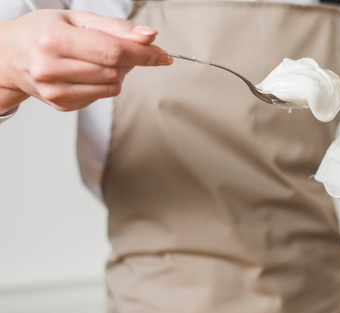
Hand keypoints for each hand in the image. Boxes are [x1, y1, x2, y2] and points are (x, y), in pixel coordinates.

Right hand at [0, 10, 172, 112]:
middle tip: (122, 49)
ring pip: (112, 87)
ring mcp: (55, 91)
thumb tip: (149, 37)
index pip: (112, 52)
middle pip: (115, 71)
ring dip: (117, 73)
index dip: (143, 54)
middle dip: (129, 60)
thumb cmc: (43, 32)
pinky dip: (103, 83)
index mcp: (53, 41)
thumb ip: (115, 28)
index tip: (163, 55)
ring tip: (96, 58)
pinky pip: (101, 96)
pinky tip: (85, 72)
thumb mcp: (75, 19)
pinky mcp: (62, 105)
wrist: (9, 55)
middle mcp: (51, 69)